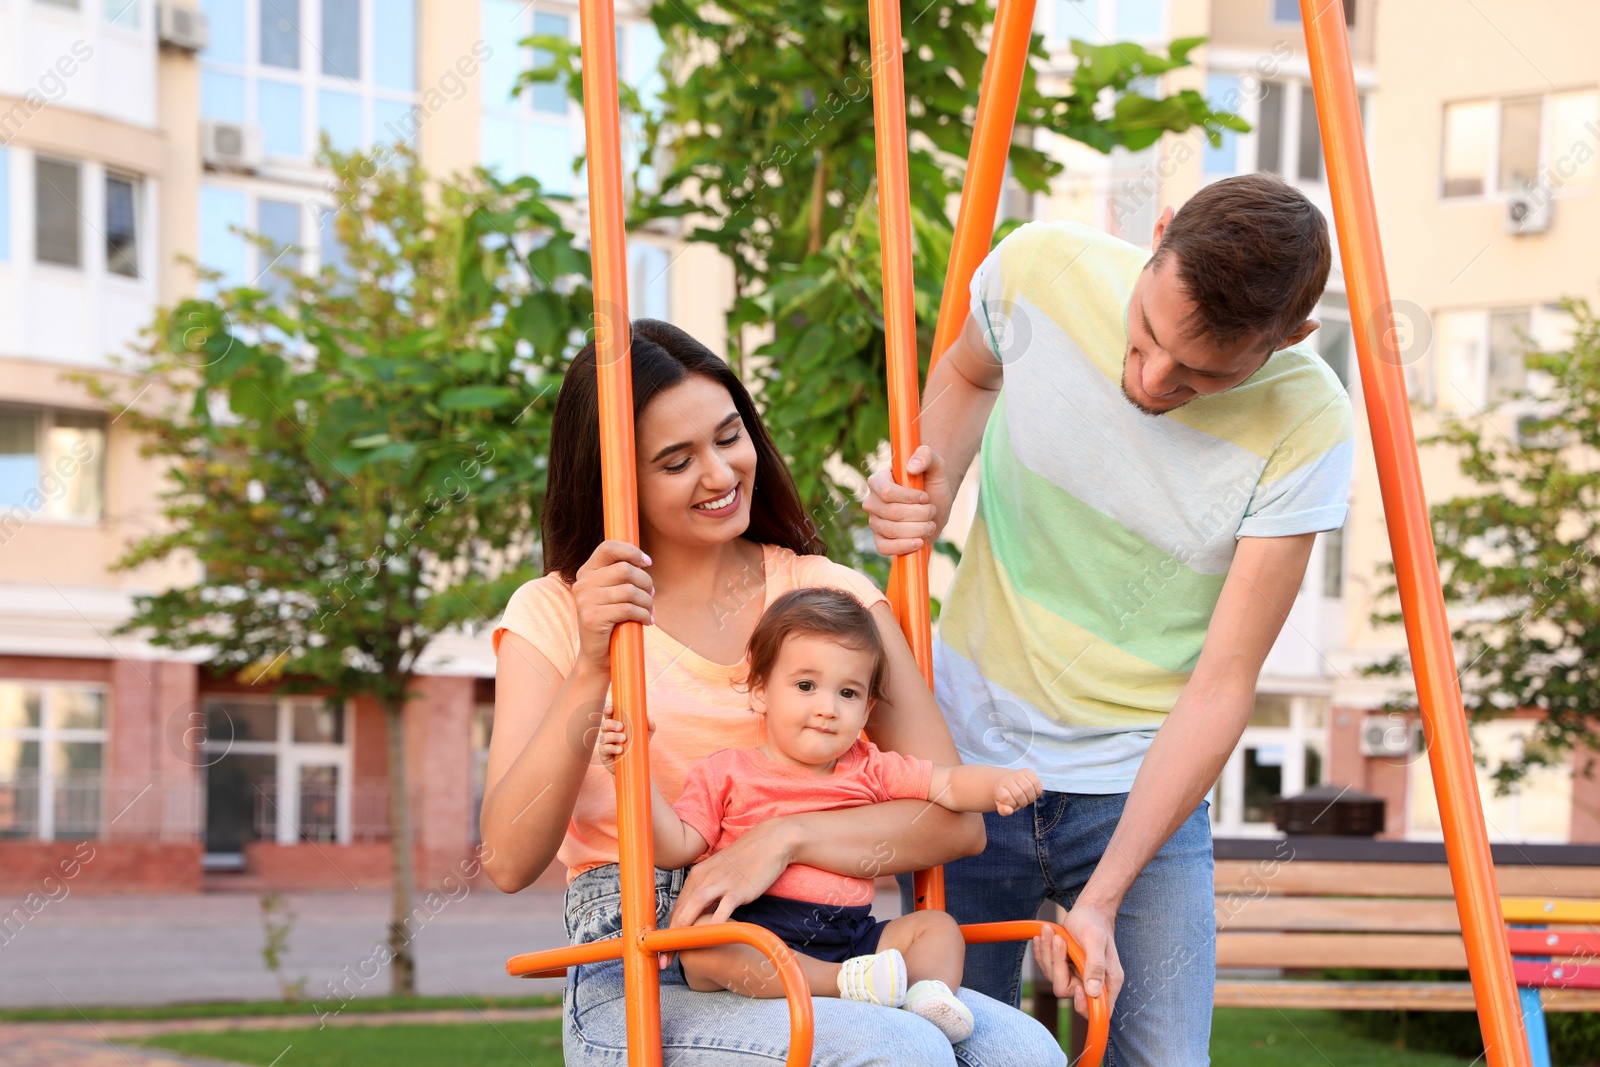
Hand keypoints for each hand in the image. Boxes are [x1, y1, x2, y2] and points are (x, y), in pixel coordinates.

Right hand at [572, 540, 653, 671]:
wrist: (596, 656)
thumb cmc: (611, 621)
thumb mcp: (612, 593)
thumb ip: (620, 575)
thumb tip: (644, 560)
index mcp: (586, 572)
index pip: (608, 548)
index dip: (631, 551)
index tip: (647, 562)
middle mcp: (582, 583)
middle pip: (625, 569)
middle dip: (645, 582)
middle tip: (651, 594)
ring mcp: (585, 601)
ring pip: (630, 591)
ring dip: (647, 601)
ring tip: (649, 610)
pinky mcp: (593, 618)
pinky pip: (629, 609)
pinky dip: (643, 615)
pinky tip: (646, 621)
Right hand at [596, 712, 655, 774]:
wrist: (635, 767)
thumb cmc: (638, 748)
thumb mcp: (645, 737)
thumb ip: (649, 726)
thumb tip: (649, 717)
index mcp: (616, 726)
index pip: (609, 716)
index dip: (608, 710)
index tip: (611, 709)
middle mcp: (609, 733)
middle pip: (605, 724)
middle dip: (611, 724)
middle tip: (621, 727)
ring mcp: (605, 744)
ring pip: (604, 736)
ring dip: (613, 736)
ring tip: (624, 739)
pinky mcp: (604, 754)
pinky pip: (605, 749)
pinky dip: (612, 748)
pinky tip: (620, 749)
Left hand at [660, 820, 792, 967]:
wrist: (770, 842)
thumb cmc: (747, 859)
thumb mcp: (721, 873)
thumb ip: (708, 891)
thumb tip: (700, 914)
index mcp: (698, 875)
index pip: (677, 907)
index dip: (668, 930)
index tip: (664, 949)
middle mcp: (705, 878)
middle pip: (681, 909)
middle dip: (670, 936)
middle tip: (663, 959)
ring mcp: (721, 882)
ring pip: (695, 906)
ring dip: (684, 930)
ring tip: (678, 951)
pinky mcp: (739, 888)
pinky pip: (723, 908)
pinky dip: (715, 923)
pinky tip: (710, 937)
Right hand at [864, 445, 954, 556]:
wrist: (936, 503)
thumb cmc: (932, 481)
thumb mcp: (936, 464)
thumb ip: (926, 456)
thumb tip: (911, 467)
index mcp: (878, 481)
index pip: (887, 492)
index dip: (909, 498)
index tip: (926, 497)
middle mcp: (872, 501)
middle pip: (892, 513)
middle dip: (919, 515)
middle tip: (932, 511)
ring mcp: (875, 522)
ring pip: (892, 531)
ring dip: (918, 529)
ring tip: (930, 524)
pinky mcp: (881, 540)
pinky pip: (884, 548)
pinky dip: (904, 547)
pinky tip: (919, 542)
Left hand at [994, 768, 1041, 815]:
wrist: (1009, 783)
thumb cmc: (1007, 797)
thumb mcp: (1002, 805)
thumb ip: (1003, 810)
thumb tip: (1009, 811)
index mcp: (999, 787)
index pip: (1006, 797)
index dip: (1012, 804)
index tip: (1012, 803)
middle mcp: (1007, 778)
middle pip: (1019, 794)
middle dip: (1023, 803)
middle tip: (1022, 803)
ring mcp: (1018, 774)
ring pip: (1028, 789)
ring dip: (1031, 798)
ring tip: (1028, 798)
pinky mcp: (1028, 771)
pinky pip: (1037, 783)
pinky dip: (1038, 792)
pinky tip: (1034, 793)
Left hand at [1033, 904, 1121, 1017]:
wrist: (1088, 911)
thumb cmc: (1095, 924)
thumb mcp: (1096, 941)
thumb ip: (1096, 966)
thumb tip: (1093, 992)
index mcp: (1109, 981)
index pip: (1098, 1010)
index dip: (1084, 1006)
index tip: (1076, 988)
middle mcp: (1093, 982)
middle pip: (1067, 990)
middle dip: (1058, 965)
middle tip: (1058, 940)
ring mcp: (1077, 976)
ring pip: (1053, 977)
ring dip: (1049, 954)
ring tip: (1050, 932)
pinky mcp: (1065, 968)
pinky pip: (1047, 968)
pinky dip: (1043, 952)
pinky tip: (1043, 937)